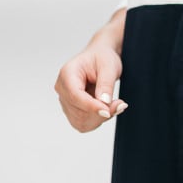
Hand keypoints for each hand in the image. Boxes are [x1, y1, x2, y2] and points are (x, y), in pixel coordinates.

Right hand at [54, 16, 127, 131]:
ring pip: (80, 122)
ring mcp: (65, 101)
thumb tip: (104, 103)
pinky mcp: (72, 110)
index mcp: (67, 74)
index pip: (75, 96)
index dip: (92, 106)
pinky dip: (98, 120)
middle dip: (101, 113)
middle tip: (120, 104)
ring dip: (100, 118)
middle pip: (78, 113)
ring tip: (115, 105)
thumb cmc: (102, 58)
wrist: (100, 59)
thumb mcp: (109, 66)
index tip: (108, 111)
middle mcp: (62, 88)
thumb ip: (106, 84)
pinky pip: (83, 124)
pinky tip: (107, 109)